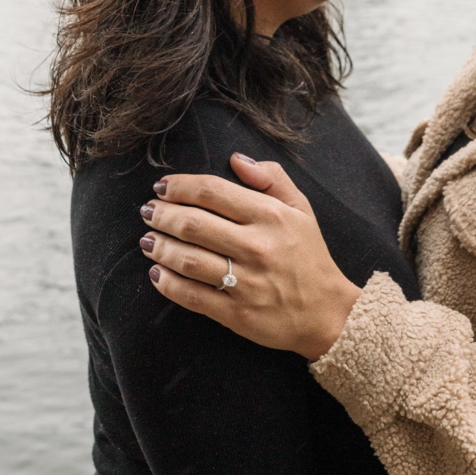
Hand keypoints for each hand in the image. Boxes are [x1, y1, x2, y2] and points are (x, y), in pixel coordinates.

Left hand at [139, 154, 361, 359]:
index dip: (181, 186)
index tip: (162, 186)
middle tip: (148, 211)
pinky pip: (192, 296)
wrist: (328, 313)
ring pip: (188, 259)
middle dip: (161, 215)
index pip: (213, 192)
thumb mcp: (301, 209)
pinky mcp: (237, 314)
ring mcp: (246, 282)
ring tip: (146, 240)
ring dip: (159, 247)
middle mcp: (256, 246)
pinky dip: (168, 284)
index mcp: (270, 216)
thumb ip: (272, 178)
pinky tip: (157, 274)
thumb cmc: (310, 256)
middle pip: (193, 224)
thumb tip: (236, 160)